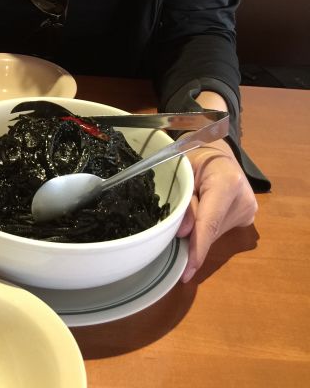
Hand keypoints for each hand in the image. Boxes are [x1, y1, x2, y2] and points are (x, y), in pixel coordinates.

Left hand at [178, 138, 256, 281]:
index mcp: (227, 183)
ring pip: (214, 233)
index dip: (197, 249)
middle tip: (171, 231)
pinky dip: (206, 228)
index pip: (209, 223)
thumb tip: (182, 234)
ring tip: (189, 209)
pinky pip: (220, 230)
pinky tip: (200, 215)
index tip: (187, 271)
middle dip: (190, 237)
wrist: (217, 149)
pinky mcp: (248, 216)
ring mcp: (249, 209)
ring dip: (198, 231)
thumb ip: (184, 201)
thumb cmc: (196, 154)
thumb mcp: (182, 170)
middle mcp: (243, 199)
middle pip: (210, 231)